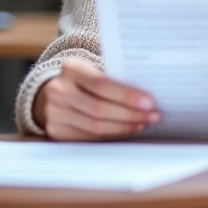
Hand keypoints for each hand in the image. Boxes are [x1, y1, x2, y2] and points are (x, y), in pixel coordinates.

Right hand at [34, 58, 160, 140]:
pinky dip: (112, 136)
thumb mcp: (93, 71)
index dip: (127, 96)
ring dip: (124, 127)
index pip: (102, 84)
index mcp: (71, 68)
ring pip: (96, 127)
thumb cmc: (85, 80)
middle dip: (131, 114)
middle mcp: (58, 90)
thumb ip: (114, 80)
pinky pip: (90, 138)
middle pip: (100, 109)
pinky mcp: (56, 131)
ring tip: (143, 123)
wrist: (55, 91)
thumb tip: (147, 98)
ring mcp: (54, 113)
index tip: (150, 102)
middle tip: (153, 116)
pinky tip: (127, 131)